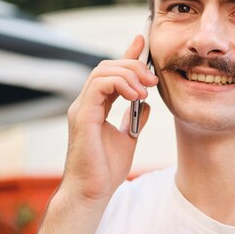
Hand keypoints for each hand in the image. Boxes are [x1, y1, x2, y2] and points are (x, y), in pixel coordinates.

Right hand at [62, 35, 157, 202]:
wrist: (93, 192)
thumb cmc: (106, 170)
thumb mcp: (128, 138)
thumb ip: (135, 118)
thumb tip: (147, 103)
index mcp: (95, 106)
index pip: (111, 73)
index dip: (126, 55)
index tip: (142, 41)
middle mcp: (86, 103)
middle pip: (107, 67)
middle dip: (133, 66)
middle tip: (153, 80)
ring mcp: (81, 108)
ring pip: (102, 71)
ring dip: (129, 74)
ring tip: (146, 89)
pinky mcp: (82, 116)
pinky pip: (98, 86)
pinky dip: (119, 84)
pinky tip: (135, 95)